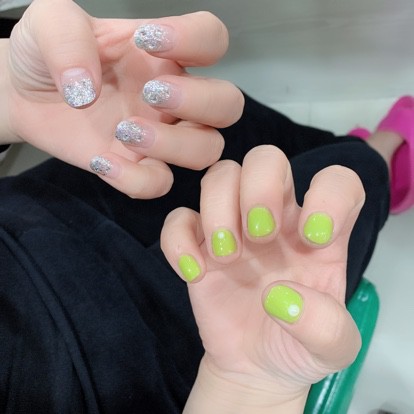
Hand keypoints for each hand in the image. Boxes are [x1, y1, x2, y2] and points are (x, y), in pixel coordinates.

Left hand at [5, 0, 242, 197]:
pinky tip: (101, 160)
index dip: (196, 40)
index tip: (147, 41)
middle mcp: (173, 97)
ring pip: (207, 150)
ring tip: (124, 130)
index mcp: (163, 54)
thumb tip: (87, 91)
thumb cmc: (45, 56)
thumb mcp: (49, 24)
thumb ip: (67, 40)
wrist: (24, 96)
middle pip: (228, 105)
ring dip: (174, 145)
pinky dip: (135, 179)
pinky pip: (159, 183)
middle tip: (151, 94)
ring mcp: (160, 135)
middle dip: (199, 102)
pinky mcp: (137, 166)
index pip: (211, 39)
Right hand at [161, 145, 364, 411]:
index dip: (328, 194)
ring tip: (226, 256)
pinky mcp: (198, 246)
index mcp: (319, 233)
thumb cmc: (298, 348)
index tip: (312, 238)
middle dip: (260, 188)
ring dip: (219, 208)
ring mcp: (235, 228)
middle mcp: (277, 219)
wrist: (255, 368)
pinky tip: (195, 273)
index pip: (336, 181)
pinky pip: (178, 219)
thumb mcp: (332, 351)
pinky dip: (178, 240)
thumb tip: (279, 296)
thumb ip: (326, 328)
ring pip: (220, 175)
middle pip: (266, 158)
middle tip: (259, 235)